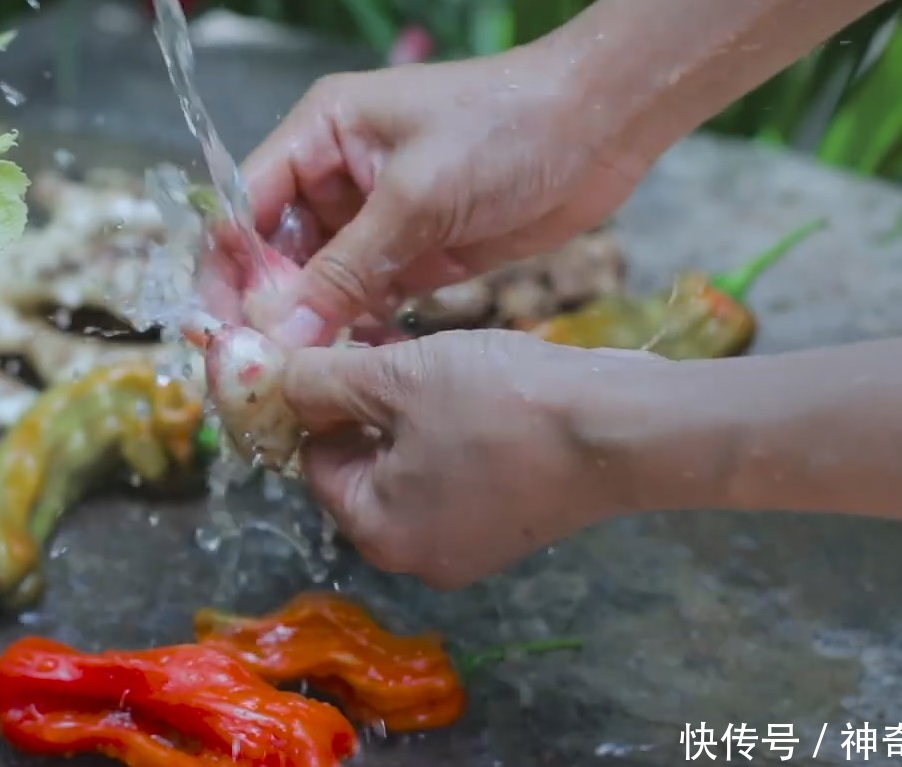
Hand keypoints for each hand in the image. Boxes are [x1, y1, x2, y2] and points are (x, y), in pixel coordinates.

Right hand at [203, 39, 655, 349]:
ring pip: (318, 282)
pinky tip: (347, 369)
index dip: (226, 270)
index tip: (220, 335)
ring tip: (297, 384)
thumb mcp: (416, 197)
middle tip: (257, 374)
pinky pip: (365, 297)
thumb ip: (346, 269)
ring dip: (309, 328)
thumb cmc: (504, 131)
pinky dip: (355, 331)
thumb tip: (280, 336)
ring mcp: (376, 216)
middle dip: (266, 309)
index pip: (245, 205)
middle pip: (275, 251)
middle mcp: (336, 175)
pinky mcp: (416, 251)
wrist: (602, 126)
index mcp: (321, 134)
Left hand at [282, 328, 667, 589]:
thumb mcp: (394, 377)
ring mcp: (472, 546)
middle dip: (369, 405)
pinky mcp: (514, 525)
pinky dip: (456, 430)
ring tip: (434, 356)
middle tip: (389, 346)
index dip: (321, 402)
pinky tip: (478, 384)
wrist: (622, 428)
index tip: (340, 351)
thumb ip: (323, 382)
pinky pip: (459, 472)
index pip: (315, 462)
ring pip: (412, 465)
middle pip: (363, 468)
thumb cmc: (500, 403)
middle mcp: (418, 555)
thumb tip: (279, 382)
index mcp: (378, 532)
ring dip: (412, 410)